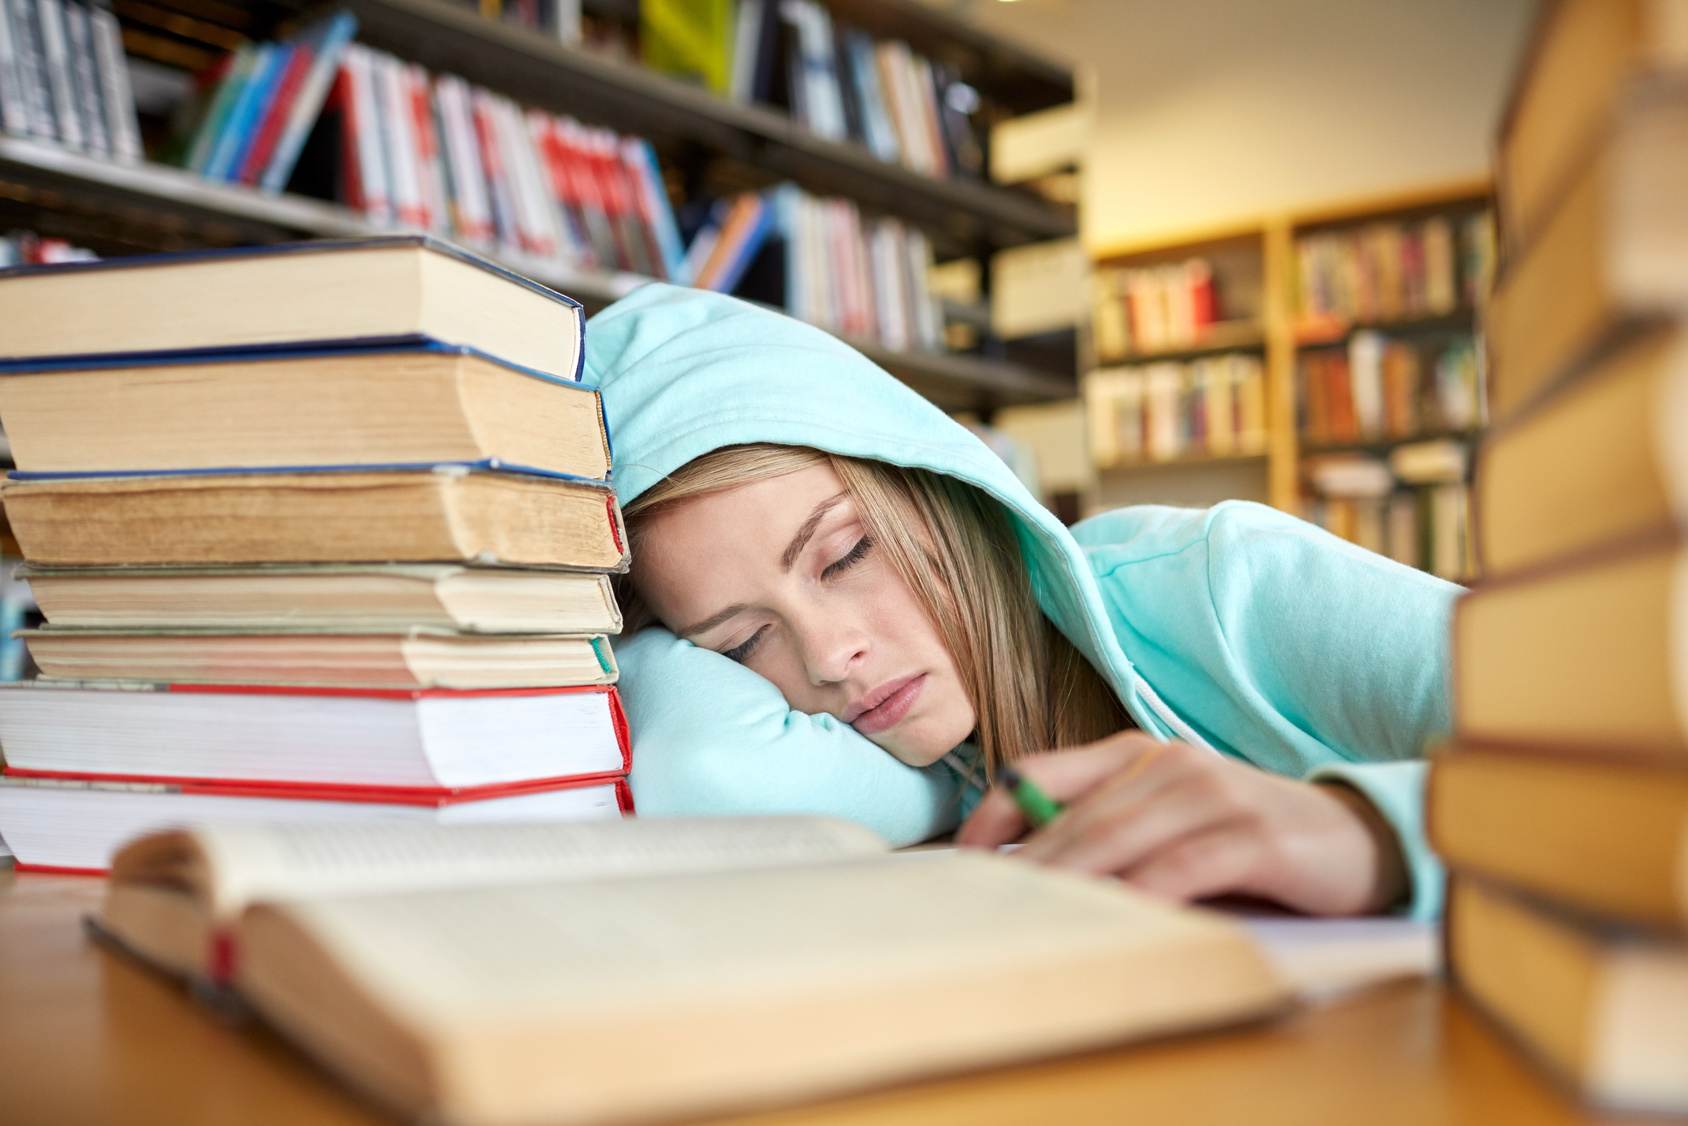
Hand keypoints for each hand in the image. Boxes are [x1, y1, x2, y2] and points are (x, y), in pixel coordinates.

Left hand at [956, 732, 1408, 915]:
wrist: (1358, 838)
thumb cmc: (1247, 839)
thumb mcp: (1169, 824)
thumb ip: (1109, 831)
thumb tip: (1027, 873)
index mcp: (1135, 755)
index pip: (1039, 774)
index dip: (993, 814)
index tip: (959, 860)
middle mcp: (1167, 762)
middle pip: (1074, 816)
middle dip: (1025, 866)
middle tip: (984, 906)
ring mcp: (1211, 793)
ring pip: (1118, 838)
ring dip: (1071, 880)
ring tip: (1030, 916)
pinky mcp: (1252, 834)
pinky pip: (1183, 867)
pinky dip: (1145, 893)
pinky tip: (1118, 918)